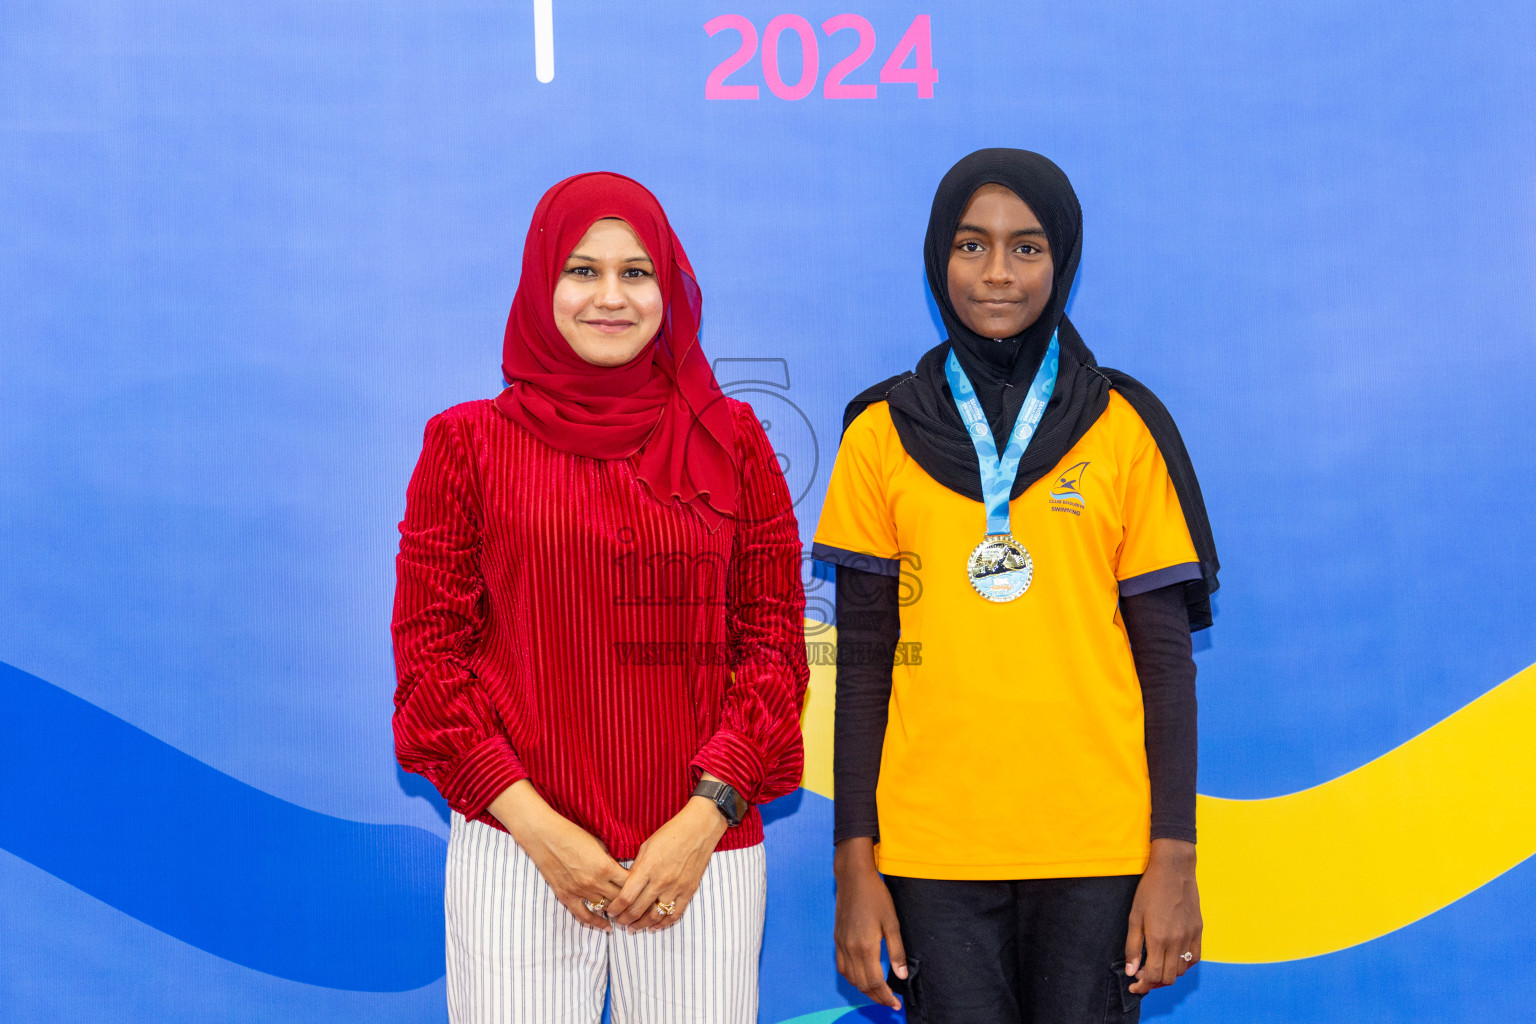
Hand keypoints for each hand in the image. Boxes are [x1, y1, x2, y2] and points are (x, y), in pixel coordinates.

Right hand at [489, 780, 628, 930]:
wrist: (545, 837)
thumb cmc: (573, 835)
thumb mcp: (599, 844)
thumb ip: (611, 862)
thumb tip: (621, 873)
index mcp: (606, 867)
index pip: (630, 884)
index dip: (639, 888)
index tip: (644, 890)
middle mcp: (595, 882)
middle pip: (621, 899)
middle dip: (631, 903)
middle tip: (639, 906)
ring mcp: (580, 891)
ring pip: (605, 909)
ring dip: (616, 912)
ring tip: (627, 916)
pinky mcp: (567, 896)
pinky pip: (583, 915)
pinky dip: (596, 923)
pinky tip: (607, 927)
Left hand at [606, 796, 728, 930]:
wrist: (700, 829)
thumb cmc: (671, 833)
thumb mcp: (647, 846)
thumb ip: (637, 868)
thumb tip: (626, 886)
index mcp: (648, 867)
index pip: (627, 896)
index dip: (616, 908)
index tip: (610, 912)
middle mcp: (661, 881)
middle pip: (638, 910)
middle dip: (625, 919)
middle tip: (619, 922)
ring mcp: (676, 888)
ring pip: (655, 916)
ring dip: (641, 925)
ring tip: (633, 928)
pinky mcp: (689, 891)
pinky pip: (675, 914)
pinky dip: (663, 924)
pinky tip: (653, 927)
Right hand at [833, 838, 906, 1010]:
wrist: (853, 878)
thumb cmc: (876, 897)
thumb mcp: (892, 922)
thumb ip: (896, 951)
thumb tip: (901, 976)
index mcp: (865, 947)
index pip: (875, 982)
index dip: (886, 996)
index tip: (896, 1003)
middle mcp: (851, 949)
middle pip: (862, 984)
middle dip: (877, 997)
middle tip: (890, 1002)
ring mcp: (841, 944)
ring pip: (850, 978)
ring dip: (864, 990)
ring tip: (878, 993)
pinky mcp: (837, 939)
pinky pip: (842, 967)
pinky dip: (851, 978)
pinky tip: (861, 977)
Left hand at [1125, 838, 1201, 994]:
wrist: (1174, 870)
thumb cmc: (1150, 890)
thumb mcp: (1135, 916)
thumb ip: (1133, 946)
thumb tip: (1132, 971)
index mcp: (1159, 939)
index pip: (1153, 976)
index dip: (1143, 986)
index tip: (1134, 985)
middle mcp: (1177, 942)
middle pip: (1168, 978)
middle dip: (1153, 983)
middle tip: (1142, 977)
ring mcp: (1190, 937)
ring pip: (1182, 971)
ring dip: (1168, 974)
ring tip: (1155, 966)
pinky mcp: (1198, 931)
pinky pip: (1195, 959)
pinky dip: (1183, 965)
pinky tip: (1172, 957)